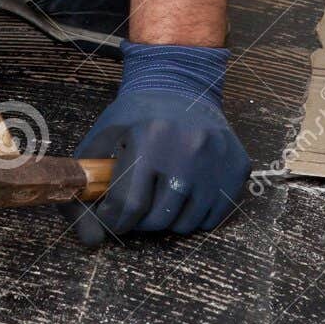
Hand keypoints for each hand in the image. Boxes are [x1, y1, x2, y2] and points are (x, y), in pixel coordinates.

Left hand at [63, 42, 249, 245]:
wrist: (181, 86)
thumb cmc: (137, 115)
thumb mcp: (103, 137)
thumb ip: (86, 184)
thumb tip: (90, 236)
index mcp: (149, 140)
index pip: (128, 206)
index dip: (114, 220)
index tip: (111, 218)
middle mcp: (187, 151)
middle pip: (158, 220)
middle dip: (140, 221)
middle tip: (136, 207)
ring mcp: (217, 160)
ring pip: (186, 224)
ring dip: (168, 219)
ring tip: (160, 196)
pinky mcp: (238, 168)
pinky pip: (213, 218)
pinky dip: (195, 215)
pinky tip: (185, 193)